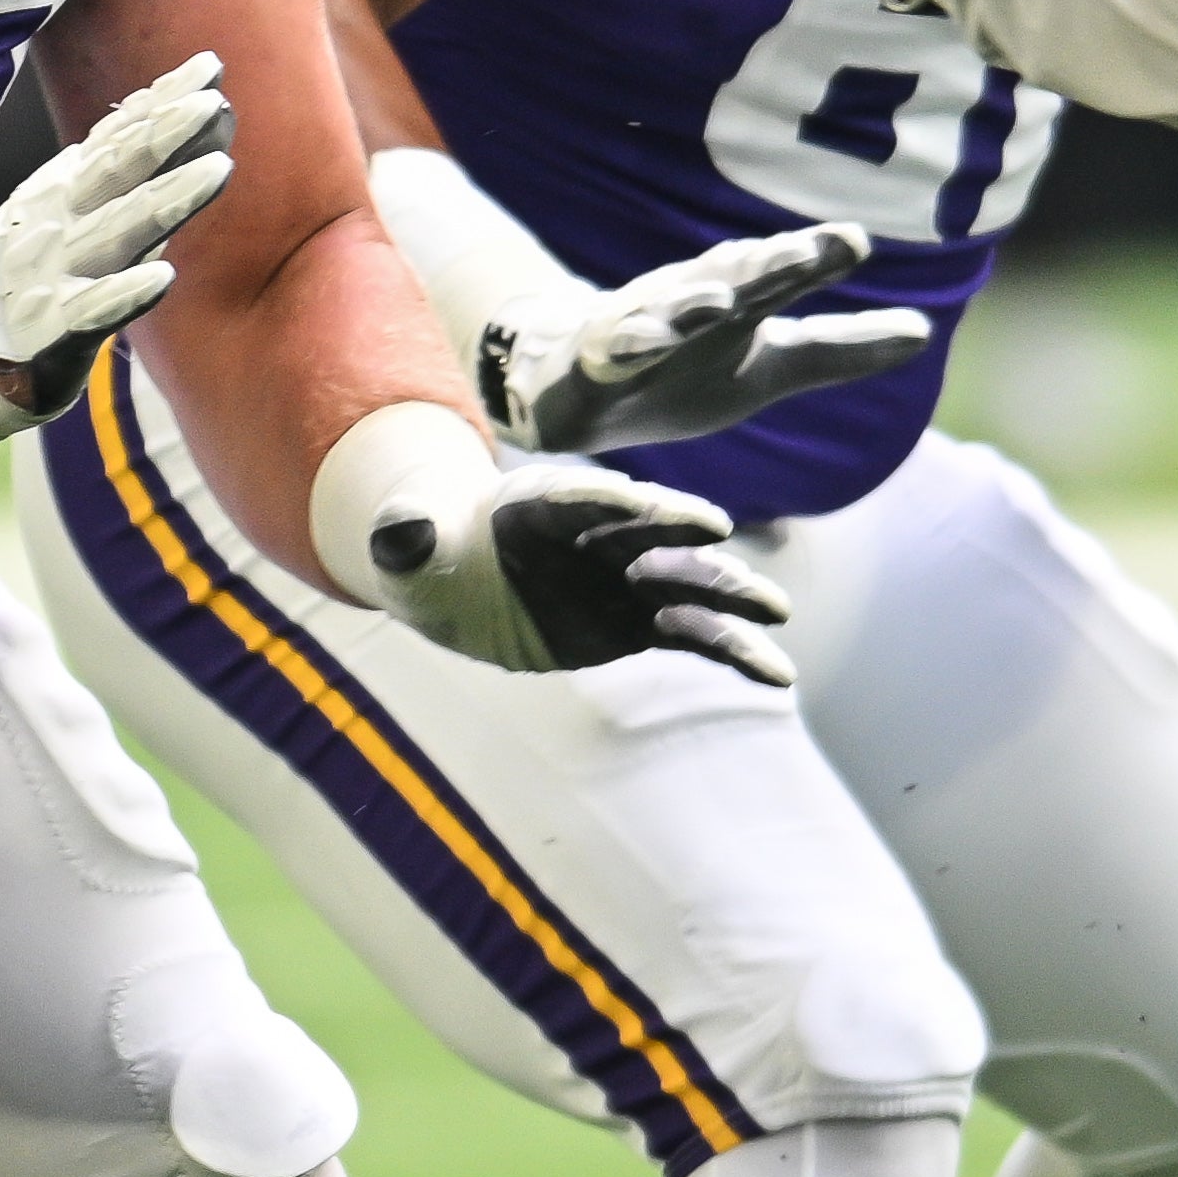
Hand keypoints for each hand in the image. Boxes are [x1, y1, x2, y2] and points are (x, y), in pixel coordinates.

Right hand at [0, 51, 236, 418]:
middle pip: (119, 171)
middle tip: (212, 104)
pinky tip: (162, 277)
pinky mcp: (53, 330)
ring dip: (166, 199)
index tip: (209, 67)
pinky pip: (92, 311)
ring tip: (220, 169)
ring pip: (117, 232)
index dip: (164, 103)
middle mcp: (64, 220)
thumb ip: (133, 161)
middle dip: (165, 135)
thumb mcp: (78, 202)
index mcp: (72, 188)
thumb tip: (200, 103)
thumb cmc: (46, 261)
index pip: (122, 137)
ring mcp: (57, 272)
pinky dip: (124, 293)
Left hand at [374, 456, 797, 682]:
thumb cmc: (435, 551)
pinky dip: (736, 654)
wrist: (464, 578)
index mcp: (548, 503)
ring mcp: (630, 577)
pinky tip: (779, 675)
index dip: (629, 504)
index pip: (591, 501)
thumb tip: (398, 534)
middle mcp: (602, 534)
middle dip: (686, 540)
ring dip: (731, 596)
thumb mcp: (412, 542)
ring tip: (775, 612)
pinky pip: (698, 637)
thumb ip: (408, 536)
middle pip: (653, 534)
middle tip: (723, 543)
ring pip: (690, 585)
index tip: (661, 508)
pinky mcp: (645, 620)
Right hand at [479, 223, 932, 453]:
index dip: (816, 258)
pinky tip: (630, 344)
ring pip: (668, 310)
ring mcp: (641, 328)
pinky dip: (620, 346)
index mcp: (739, 303)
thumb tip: (926, 333)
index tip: (855, 241)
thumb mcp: (770, 366)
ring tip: (721, 299)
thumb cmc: (687, 366)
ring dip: (692, 302)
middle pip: (733, 279)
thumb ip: (841, 349)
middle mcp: (692, 303)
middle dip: (766, 264)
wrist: (582, 385)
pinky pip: (609, 352)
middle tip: (806, 253)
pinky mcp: (596, 361)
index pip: (783, 276)